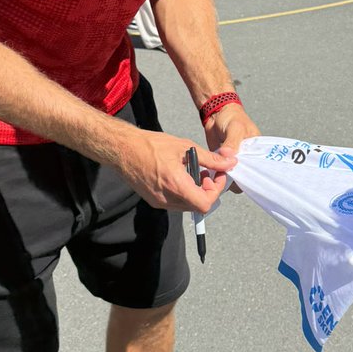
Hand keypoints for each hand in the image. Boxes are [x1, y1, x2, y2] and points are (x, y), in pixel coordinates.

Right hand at [112, 128, 233, 211]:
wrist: (123, 149)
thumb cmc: (151, 145)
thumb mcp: (185, 147)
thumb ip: (210, 159)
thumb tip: (230, 162)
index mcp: (176, 185)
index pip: (205, 203)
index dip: (216, 190)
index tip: (217, 174)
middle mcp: (167, 199)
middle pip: (198, 206)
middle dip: (208, 190)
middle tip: (207, 172)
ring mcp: (159, 202)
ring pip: (187, 205)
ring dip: (196, 191)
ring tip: (194, 172)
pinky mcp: (153, 201)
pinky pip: (176, 203)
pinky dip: (184, 192)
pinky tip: (181, 176)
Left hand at [204, 103, 260, 192]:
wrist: (216, 113)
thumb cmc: (231, 117)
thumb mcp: (235, 128)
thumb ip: (232, 142)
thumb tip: (228, 155)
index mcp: (256, 149)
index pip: (257, 166)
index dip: (251, 173)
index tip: (242, 177)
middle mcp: (247, 156)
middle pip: (245, 172)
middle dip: (238, 176)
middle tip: (229, 176)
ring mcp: (234, 159)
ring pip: (233, 173)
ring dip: (227, 175)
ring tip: (221, 175)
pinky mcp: (223, 160)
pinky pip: (222, 170)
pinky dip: (218, 172)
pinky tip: (215, 173)